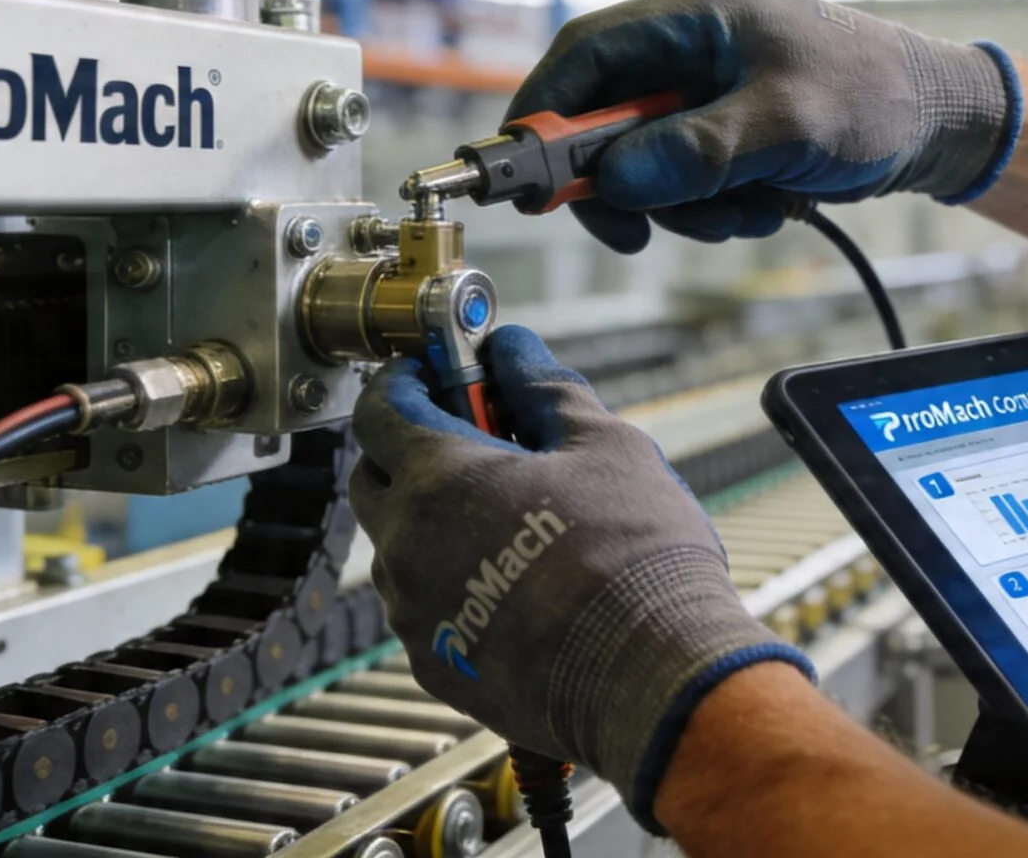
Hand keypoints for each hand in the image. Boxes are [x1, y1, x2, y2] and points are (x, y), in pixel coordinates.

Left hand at [349, 326, 812, 827]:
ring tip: (516, 520)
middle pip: (375, 477)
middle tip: (480, 439)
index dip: (405, 378)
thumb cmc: (634, 560)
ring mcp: (414, 613)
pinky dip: (455, 582)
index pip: (379, 407)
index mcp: (438, 479)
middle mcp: (406, 547)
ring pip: (401, 545)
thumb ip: (543, 387)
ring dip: (437, 520)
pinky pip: (426, 605)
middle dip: (412, 448)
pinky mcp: (435, 664)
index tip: (435, 371)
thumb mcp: (605, 444)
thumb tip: (512, 349)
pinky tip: (520, 583)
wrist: (652, 678)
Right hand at [507, 0, 1021, 251]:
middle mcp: (688, 39)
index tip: (524, 183)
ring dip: (684, 205)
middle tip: (641, 233)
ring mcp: (704, 84)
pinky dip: (713, 206)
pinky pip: (683, 176)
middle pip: (603, 116)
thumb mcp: (789, 126)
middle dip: (627, 183)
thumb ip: (699, 151)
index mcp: (693, 9)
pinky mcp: (722, 124)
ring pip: (642, 160)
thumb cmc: (877, 98)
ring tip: (753, 210)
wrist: (944, 121)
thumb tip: (614, 182)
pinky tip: (768, 205)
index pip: (583, 53)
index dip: (541, 115)